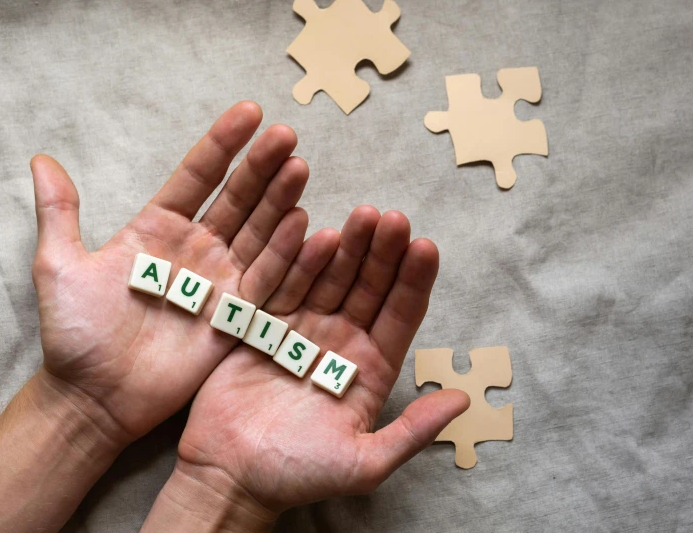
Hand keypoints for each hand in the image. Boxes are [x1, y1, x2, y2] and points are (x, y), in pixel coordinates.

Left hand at [31, 101, 327, 445]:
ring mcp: (220, 280)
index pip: (198, 176)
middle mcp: (197, 248)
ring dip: (280, 201)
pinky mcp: (237, 316)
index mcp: (159, 228)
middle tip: (286, 136)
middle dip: (261, 166)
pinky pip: (267, 281)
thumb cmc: (75, 333)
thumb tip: (41, 159)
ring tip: (299, 168)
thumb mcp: (59, 266)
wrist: (94, 397)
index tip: (250, 112)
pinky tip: (305, 225)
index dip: (223, 144)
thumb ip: (59, 213)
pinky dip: (286, 255)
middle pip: (237, 198)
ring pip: (258, 232)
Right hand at [156, 207, 469, 525]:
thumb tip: (462, 400)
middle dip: (383, 253)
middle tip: (394, 219)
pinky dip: (299, 261)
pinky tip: (314, 232)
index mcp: (371, 368)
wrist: (229, 476)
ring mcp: (303, 329)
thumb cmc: (298, 474)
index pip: (400, 315)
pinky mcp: (265, 324)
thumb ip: (412, 431)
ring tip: (362, 216)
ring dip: (347, 248)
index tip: (425, 247)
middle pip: (369, 287)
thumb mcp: (363, 463)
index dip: (414, 281)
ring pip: (331, 279)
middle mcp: (341, 342)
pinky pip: (285, 285)